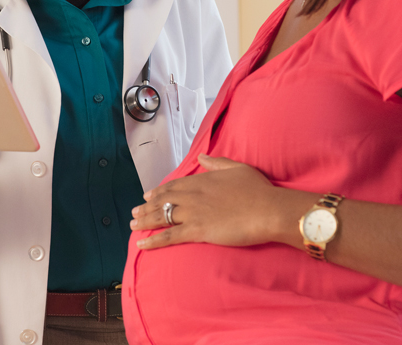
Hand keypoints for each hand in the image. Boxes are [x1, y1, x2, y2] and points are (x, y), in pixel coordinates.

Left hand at [130, 154, 288, 249]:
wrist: (268, 210)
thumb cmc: (258, 190)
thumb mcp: (237, 168)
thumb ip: (216, 163)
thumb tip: (201, 157)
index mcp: (201, 180)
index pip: (173, 186)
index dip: (158, 192)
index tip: (148, 195)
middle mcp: (192, 195)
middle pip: (163, 201)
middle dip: (147, 207)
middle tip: (135, 212)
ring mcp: (192, 213)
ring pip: (161, 217)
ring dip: (145, 221)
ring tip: (133, 225)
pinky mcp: (196, 231)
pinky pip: (169, 236)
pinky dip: (153, 241)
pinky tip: (140, 244)